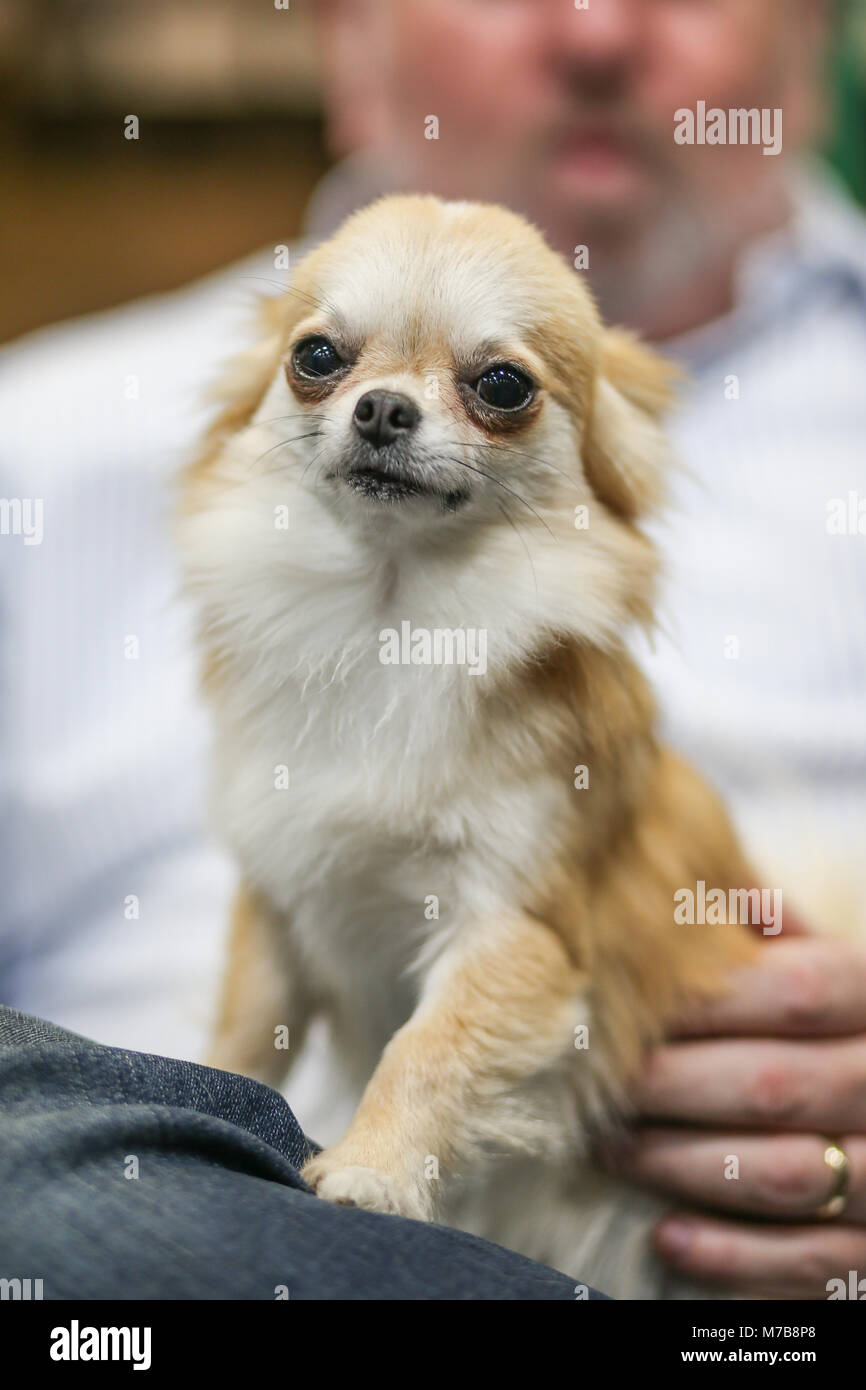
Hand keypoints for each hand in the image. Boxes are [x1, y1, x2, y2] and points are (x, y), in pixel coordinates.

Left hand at [602, 935, 865, 1296]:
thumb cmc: (838, 1025)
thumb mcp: (825, 967)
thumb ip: (774, 933)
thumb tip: (702, 885)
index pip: (794, 990)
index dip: (703, 1000)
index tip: (625, 1006)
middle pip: (775, 1085)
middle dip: (671, 1085)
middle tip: (599, 1083)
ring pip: (784, 1175)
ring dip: (682, 1165)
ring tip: (612, 1148)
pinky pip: (808, 1260)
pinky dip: (731, 1254)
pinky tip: (667, 1235)